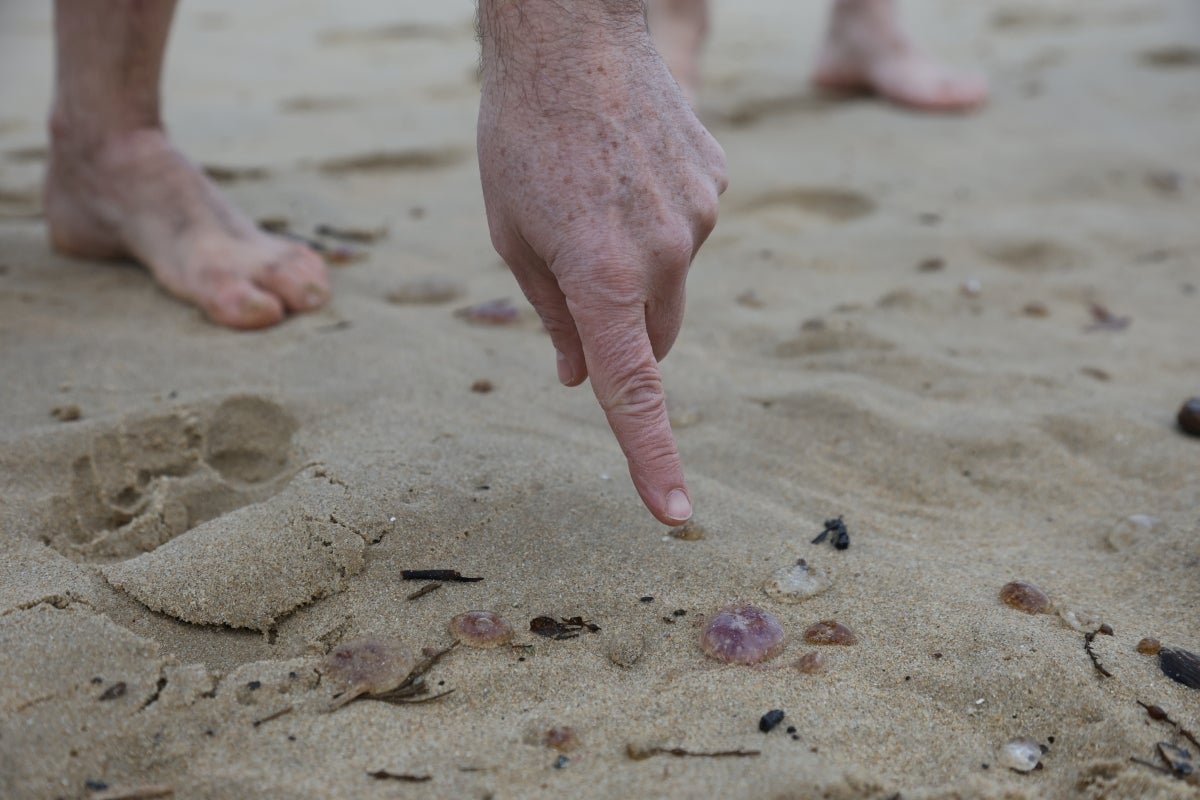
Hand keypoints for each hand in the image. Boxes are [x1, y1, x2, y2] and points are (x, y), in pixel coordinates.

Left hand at [477, 1, 726, 523]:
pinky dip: (657, 223)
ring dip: (638, 270)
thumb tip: (575, 375)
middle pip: (656, 338)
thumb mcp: (511, 236)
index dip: (650, 459)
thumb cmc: (520, 136)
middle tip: (577, 278)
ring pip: (671, 282)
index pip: (633, 392)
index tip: (674, 515)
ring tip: (593, 197)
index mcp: (603, 277)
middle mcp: (663, 255)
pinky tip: (624, 170)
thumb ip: (551, 316)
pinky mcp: (715, 183)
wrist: (571, 34)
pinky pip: (687, 229)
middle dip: (624, 335)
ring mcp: (699, 216)